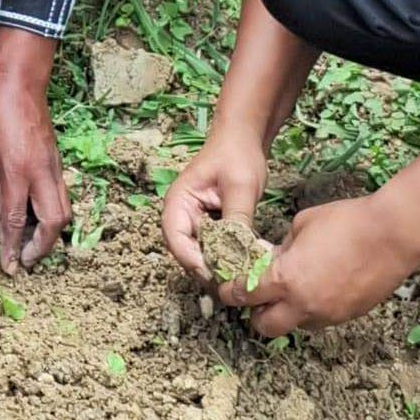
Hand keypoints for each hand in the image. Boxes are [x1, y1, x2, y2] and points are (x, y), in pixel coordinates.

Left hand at [0, 29, 68, 275]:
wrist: (19, 80)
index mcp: (17, 171)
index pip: (16, 221)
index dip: (11, 249)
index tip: (8, 270)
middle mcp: (41, 173)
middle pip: (54, 223)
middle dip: (41, 249)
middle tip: (23, 261)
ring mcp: (54, 167)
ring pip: (65, 211)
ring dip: (50, 234)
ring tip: (29, 244)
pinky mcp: (58, 162)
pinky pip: (61, 196)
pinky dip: (51, 214)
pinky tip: (33, 217)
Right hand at [160, 122, 269, 281]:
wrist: (245, 137)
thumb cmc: (237, 155)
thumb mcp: (240, 188)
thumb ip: (236, 220)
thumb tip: (239, 253)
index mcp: (178, 202)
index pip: (175, 238)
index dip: (190, 258)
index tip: (212, 272)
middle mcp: (182, 214)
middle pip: (185, 250)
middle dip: (205, 267)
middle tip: (229, 282)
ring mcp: (196, 220)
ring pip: (200, 251)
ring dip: (217, 264)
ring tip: (238, 275)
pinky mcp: (210, 224)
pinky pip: (214, 246)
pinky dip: (226, 255)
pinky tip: (243, 262)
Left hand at [234, 193, 419, 338]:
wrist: (394, 235)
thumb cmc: (345, 222)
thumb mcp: (302, 225)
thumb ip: (282, 247)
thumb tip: (273, 257)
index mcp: (286, 279)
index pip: (246, 296)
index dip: (231, 292)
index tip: (227, 288)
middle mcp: (304, 305)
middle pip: (265, 327)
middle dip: (256, 314)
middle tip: (256, 296)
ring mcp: (328, 315)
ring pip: (295, 326)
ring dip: (286, 312)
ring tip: (292, 288)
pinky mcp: (348, 317)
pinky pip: (320, 319)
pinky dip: (311, 309)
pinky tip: (319, 286)